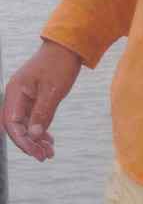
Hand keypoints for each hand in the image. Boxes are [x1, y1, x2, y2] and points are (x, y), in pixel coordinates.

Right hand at [1, 40, 81, 161]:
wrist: (69, 46)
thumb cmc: (59, 64)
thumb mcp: (53, 90)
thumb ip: (42, 113)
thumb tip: (33, 136)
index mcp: (16, 91)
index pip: (12, 124)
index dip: (23, 141)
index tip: (36, 153)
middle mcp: (17, 95)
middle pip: (17, 126)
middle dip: (29, 144)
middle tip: (45, 157)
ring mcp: (25, 96)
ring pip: (25, 124)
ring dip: (35, 140)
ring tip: (49, 153)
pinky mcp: (35, 97)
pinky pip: (33, 118)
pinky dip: (40, 130)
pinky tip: (49, 141)